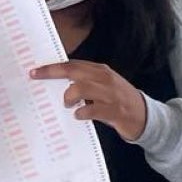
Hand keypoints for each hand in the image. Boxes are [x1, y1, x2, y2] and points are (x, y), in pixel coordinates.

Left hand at [29, 60, 147, 140]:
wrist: (146, 116)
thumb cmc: (118, 100)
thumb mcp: (103, 86)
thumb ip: (85, 82)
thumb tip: (59, 85)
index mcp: (100, 70)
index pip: (72, 65)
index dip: (53, 67)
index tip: (35, 72)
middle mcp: (104, 78)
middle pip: (73, 72)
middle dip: (52, 73)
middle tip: (37, 78)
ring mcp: (111, 94)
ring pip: (82, 88)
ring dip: (69, 96)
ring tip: (67, 104)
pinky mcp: (115, 111)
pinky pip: (93, 109)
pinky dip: (82, 112)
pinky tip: (78, 116)